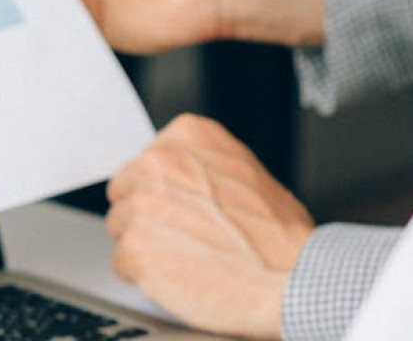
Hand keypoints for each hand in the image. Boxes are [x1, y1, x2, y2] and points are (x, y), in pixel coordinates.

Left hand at [105, 115, 314, 338]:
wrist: (292, 277)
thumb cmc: (278, 235)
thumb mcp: (245, 171)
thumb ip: (202, 165)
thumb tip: (177, 178)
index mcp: (188, 134)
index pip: (145, 160)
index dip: (162, 189)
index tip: (179, 205)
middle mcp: (160, 161)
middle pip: (126, 189)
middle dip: (147, 214)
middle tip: (183, 235)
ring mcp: (143, 203)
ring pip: (121, 226)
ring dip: (145, 244)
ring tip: (189, 255)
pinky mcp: (134, 247)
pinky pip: (122, 262)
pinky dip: (145, 274)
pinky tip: (181, 274)